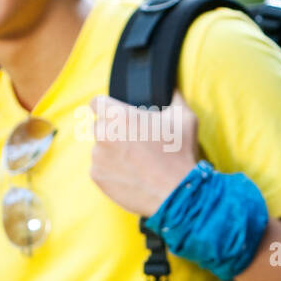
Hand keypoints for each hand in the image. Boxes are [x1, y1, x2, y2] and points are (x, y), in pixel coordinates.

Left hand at [88, 90, 199, 216]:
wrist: (177, 193)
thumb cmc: (180, 154)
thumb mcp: (184, 117)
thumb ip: (173, 96)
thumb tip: (171, 86)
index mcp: (119, 116)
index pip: (96, 102)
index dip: (106, 107)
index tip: (115, 114)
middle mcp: (103, 134)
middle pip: (99, 126)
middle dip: (112, 131)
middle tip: (133, 141)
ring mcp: (98, 157)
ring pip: (99, 149)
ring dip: (112, 152)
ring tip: (135, 161)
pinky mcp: (98, 177)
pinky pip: (100, 168)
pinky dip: (111, 170)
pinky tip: (131, 174)